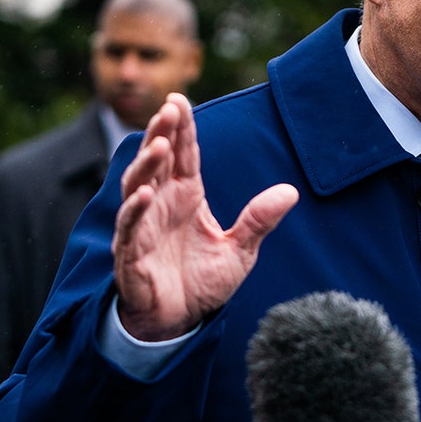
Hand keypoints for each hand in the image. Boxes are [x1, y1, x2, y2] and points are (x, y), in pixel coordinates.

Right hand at [111, 93, 298, 340]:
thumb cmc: (202, 281)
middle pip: (156, 160)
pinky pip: (129, 227)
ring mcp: (142, 226)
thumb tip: (291, 192)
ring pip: (136, 186)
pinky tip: (144, 195)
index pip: (182, 154)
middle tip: (169, 107)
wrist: (179, 322)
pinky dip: (134, 211)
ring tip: (159, 144)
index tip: (179, 99)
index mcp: (185, 195)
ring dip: (146, 164)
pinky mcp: (130, 254)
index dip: (180, 128)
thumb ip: (259, 220)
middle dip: (161, 132)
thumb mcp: (240, 250)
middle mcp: (160, 204)